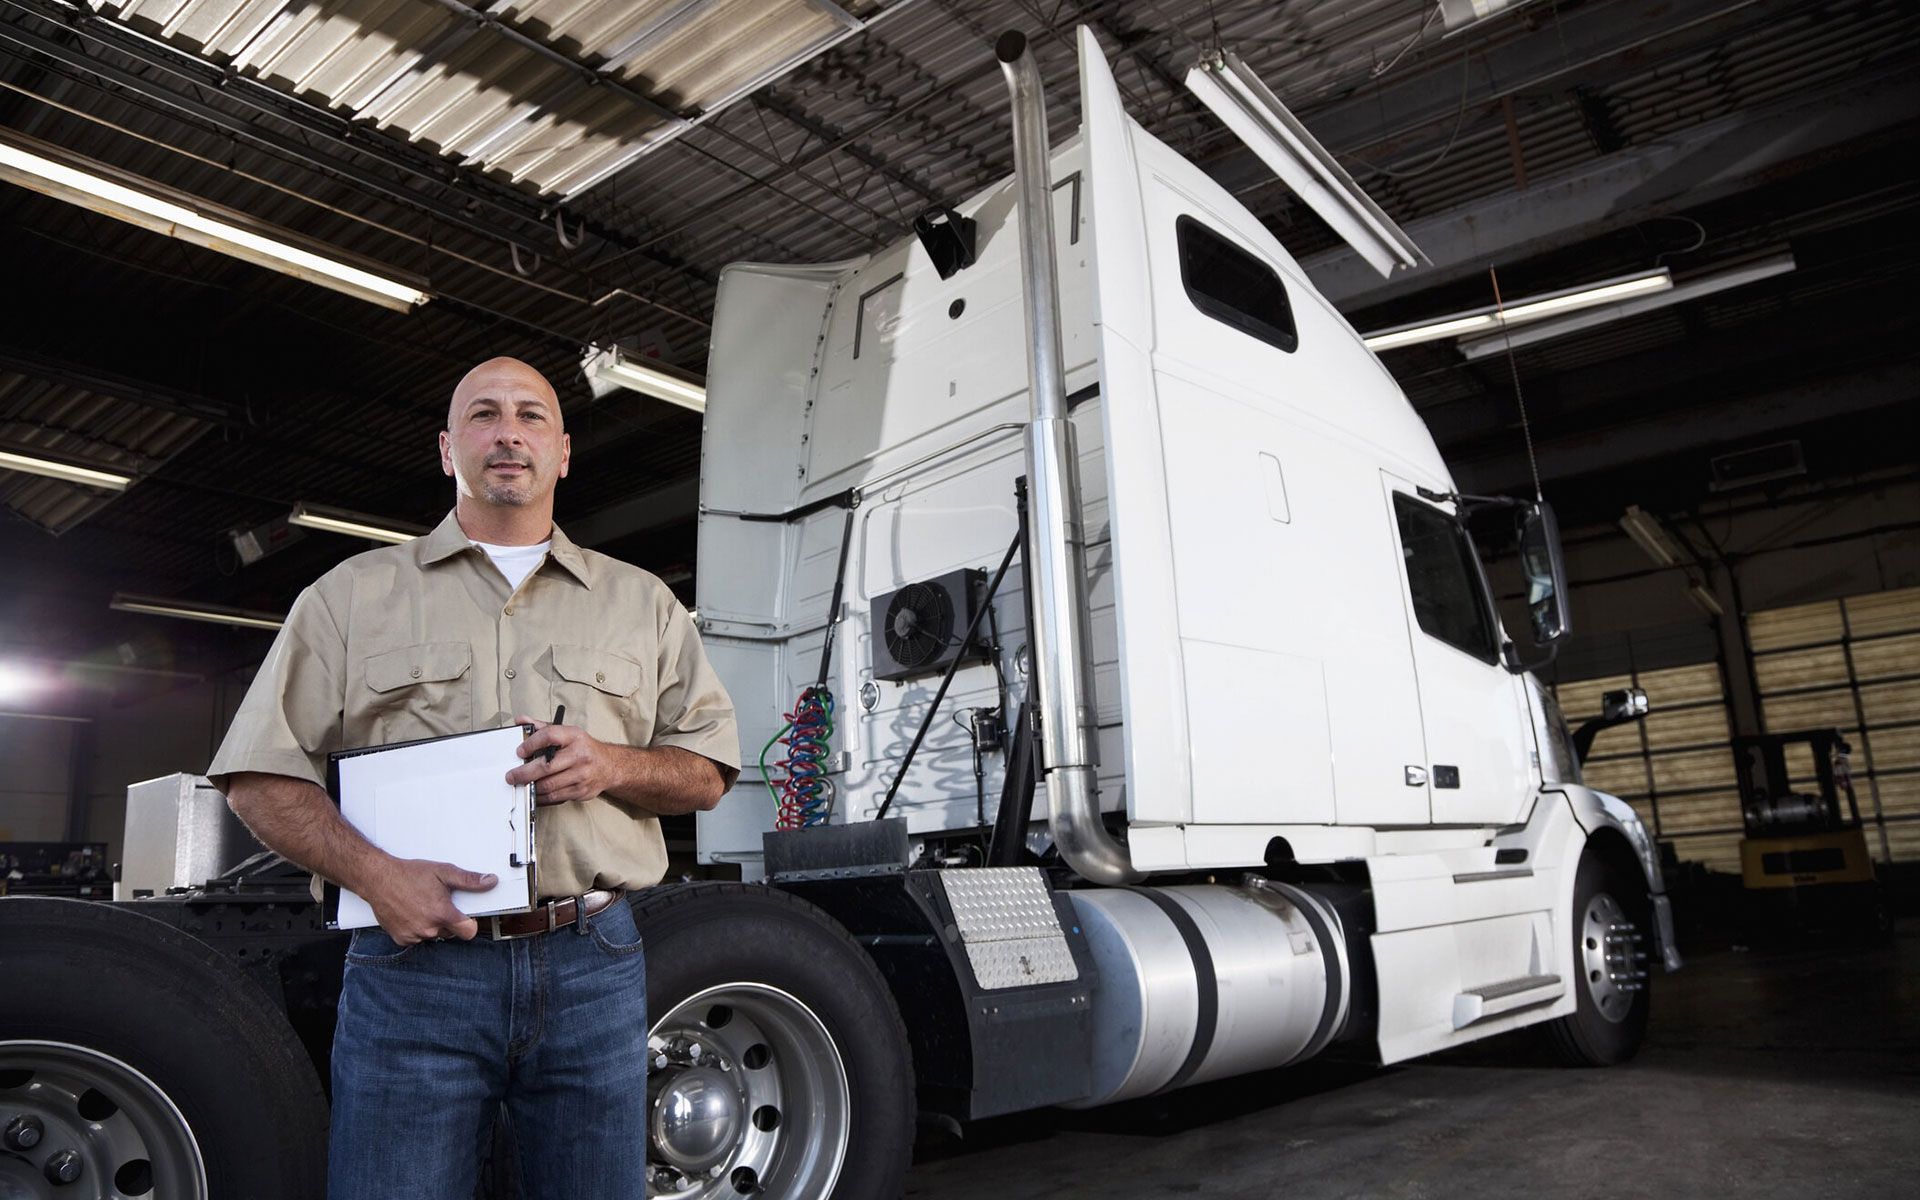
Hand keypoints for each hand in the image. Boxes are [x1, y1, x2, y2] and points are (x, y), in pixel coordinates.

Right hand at [362, 857, 497, 943]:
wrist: (378, 879)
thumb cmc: (409, 874)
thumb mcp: (443, 872)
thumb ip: (469, 880)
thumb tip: (490, 881)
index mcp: (442, 914)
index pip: (469, 932)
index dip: (470, 924)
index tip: (466, 916)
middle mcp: (428, 928)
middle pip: (451, 933)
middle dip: (449, 921)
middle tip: (438, 903)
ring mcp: (414, 935)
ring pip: (434, 935)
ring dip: (432, 925)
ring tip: (422, 906)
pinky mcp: (401, 939)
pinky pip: (417, 939)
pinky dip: (417, 929)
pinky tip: (412, 914)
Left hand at [509, 714, 617, 805]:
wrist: (609, 766)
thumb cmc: (583, 749)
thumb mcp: (567, 733)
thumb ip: (542, 727)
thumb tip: (521, 721)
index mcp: (574, 736)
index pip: (550, 735)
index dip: (531, 743)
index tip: (520, 751)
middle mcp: (580, 755)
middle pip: (546, 766)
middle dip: (524, 773)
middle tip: (512, 776)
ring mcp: (581, 775)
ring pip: (549, 784)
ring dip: (532, 786)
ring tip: (522, 784)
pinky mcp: (581, 791)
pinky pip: (555, 797)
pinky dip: (541, 796)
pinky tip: (535, 792)